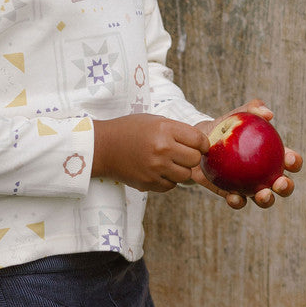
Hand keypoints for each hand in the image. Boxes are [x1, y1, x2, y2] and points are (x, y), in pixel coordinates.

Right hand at [91, 113, 209, 191]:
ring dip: (180, 170)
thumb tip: (201, 144)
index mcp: (165, 129)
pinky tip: (158, 171)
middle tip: (181, 154)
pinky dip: (168, 180)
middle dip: (191, 157)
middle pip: (194, 160)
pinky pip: (171, 186)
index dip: (203, 144)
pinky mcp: (148, 183)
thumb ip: (177, 130)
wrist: (102, 147)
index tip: (200, 146)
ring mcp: (155, 168)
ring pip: (185, 176)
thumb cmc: (129, 130)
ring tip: (169, 163)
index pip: (199, 140)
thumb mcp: (154, 120)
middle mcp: (162, 149)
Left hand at [190, 99, 302, 208]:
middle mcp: (265, 175)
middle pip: (282, 185)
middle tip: (279, 183)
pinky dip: (238, 201)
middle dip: (286, 187)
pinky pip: (238, 202)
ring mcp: (250, 187)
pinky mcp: (232, 195)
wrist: (200, 142)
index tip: (289, 159)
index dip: (295, 162)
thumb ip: (252, 109)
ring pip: (263, 199)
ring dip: (267, 200)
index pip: (290, 161)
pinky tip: (234, 197)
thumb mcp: (237, 115)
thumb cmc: (224, 127)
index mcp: (273, 157)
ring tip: (262, 195)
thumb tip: (268, 114)